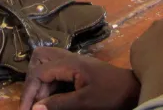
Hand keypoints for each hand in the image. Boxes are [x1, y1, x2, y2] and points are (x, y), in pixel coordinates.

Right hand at [20, 47, 138, 109]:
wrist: (133, 89)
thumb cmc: (111, 95)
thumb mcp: (85, 102)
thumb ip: (58, 104)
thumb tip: (34, 109)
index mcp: (69, 63)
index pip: (38, 72)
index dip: (29, 92)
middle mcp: (69, 58)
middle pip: (40, 59)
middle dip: (32, 81)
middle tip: (33, 103)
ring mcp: (74, 62)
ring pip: (47, 63)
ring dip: (40, 82)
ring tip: (40, 103)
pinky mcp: (78, 69)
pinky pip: (56, 70)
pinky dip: (50, 83)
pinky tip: (51, 98)